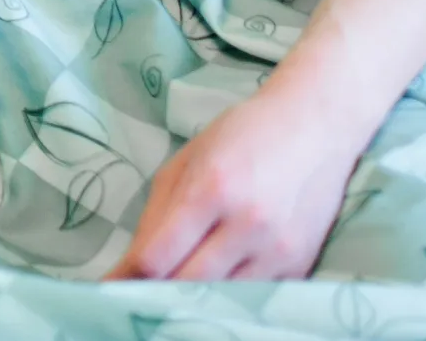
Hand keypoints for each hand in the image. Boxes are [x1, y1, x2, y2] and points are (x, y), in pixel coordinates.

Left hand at [107, 81, 363, 280]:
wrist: (316, 126)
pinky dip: (228, 296)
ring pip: (220, 297)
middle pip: (187, 284)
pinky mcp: (300, 264)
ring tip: (173, 290)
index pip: (158, 255)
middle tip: (137, 293)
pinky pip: (253, 297)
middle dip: (156, 292)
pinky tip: (214, 286)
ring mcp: (278, 248)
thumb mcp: (187, 161)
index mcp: (210, 189)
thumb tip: (132, 266)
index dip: (128, 277)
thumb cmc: (242, 136)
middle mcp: (247, 223)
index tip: (109, 287)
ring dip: (192, 298)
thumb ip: (157, 215)